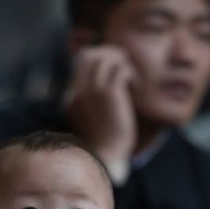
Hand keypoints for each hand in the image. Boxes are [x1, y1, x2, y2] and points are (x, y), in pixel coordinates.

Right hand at [62, 44, 137, 182]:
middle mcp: (80, 88)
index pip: (81, 60)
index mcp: (73, 94)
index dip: (100, 56)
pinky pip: (121, 70)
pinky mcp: (110, 93)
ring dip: (122, 63)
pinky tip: (137, 87)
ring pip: (106, 58)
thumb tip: (109, 86)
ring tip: (132, 76)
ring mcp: (94, 89)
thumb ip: (93, 100)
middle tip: (125, 62)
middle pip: (90, 53)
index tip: (114, 64)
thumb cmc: (104, 141)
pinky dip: (131, 74)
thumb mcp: (92, 118)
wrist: (106, 155)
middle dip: (109, 53)